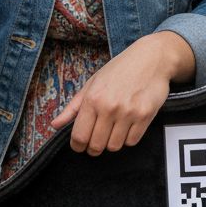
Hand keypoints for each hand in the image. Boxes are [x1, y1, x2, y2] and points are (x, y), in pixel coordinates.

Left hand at [51, 33, 193, 155]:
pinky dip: (127, 138)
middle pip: (96, 145)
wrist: (151, 58)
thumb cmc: (121, 69)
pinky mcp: (145, 116)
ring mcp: (128, 112)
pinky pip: (132, 141)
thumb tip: (55, 125)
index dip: (77, 146)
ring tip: (112, 131)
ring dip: (111, 143)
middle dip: (93, 148)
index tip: (80, 145)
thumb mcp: (92, 83)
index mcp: (93, 99)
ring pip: (114, 146)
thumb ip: (73, 107)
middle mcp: (109, 107)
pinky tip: (126, 127)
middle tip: (96, 141)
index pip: (79, 136)